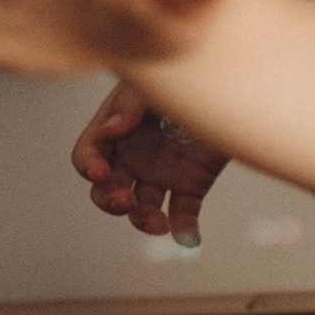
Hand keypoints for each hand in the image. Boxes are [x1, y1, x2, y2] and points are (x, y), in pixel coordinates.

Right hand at [72, 81, 233, 242]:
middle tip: (125, 202)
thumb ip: (128, 106)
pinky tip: (189, 238)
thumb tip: (110, 131)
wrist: (227, 83)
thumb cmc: (180, 76)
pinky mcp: (191, 185)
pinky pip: (184, 214)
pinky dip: (185, 230)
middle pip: (108, 190)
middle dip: (110, 201)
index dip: (89, 167)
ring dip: (144, 220)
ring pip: (143, 208)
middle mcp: (133, 157)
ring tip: (158, 224)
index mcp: (114, 132)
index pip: (88, 156)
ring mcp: (161, 173)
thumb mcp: (148, 85)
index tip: (100, 172)